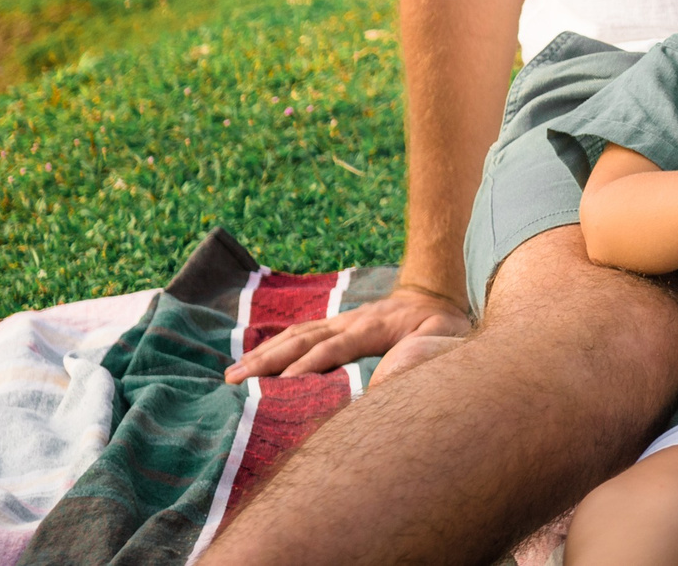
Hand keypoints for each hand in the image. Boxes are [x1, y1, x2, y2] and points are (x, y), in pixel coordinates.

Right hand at [223, 282, 472, 382]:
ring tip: (232, 375)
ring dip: (262, 354)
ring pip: (294, 335)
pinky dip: (274, 347)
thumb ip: (422, 354)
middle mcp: (350, 321)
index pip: (334, 347)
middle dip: (267, 360)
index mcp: (373, 326)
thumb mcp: (444, 336)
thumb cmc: (444, 322)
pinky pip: (300, 334)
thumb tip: (389, 379)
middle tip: (235, 381)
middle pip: (302, 339)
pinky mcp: (337, 325)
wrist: (439, 291)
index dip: (308, 365)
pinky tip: (253, 360)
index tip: (281, 386)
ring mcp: (341, 320)